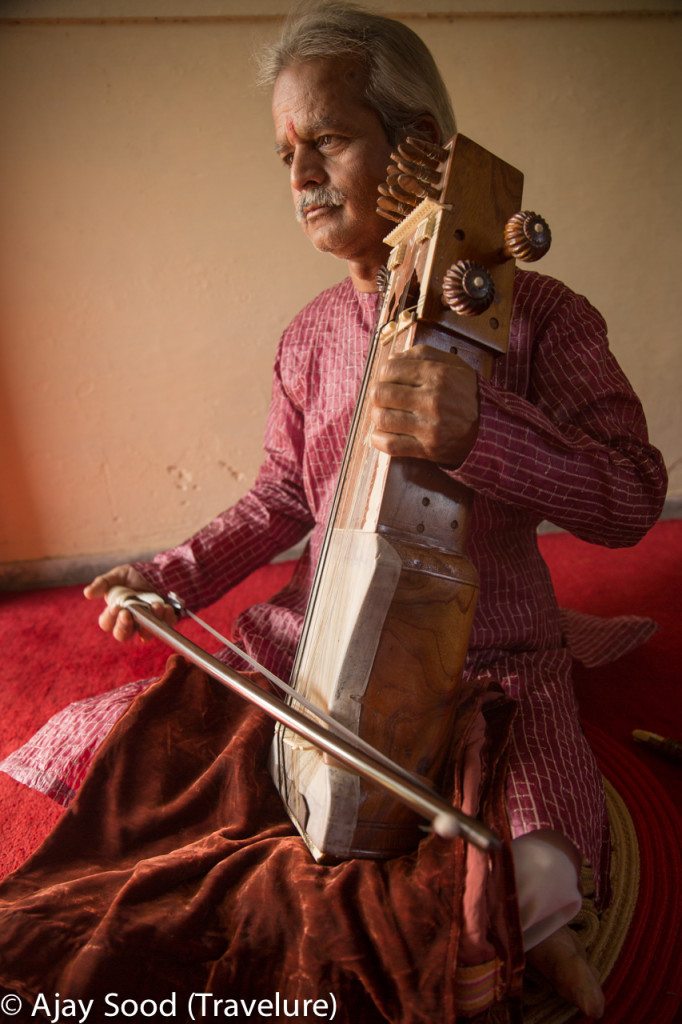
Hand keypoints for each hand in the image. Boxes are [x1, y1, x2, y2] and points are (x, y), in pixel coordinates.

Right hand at [84, 564, 176, 641]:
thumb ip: (103, 583)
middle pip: (122, 635)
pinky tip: (166, 607)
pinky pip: (166, 624)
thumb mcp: (117, 576)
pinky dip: (167, 617)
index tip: (115, 607)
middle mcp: (130, 622)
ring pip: (145, 633)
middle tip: (128, 614)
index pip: (107, 623)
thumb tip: (87, 593)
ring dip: (149, 622)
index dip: (110, 617)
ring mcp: (146, 623)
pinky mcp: (163, 620)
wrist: (155, 573)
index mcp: (115, 613)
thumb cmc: (131, 577)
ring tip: (154, 606)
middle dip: (124, 626)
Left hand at [370, 345, 478, 464]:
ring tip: (384, 415)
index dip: (383, 374)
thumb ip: (423, 355)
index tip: (388, 380)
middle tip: (384, 399)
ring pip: (382, 418)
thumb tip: (393, 357)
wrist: (490, 429)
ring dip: (377, 417)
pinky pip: (390, 444)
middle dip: (377, 396)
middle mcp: (432, 399)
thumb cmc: (468, 394)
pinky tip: (382, 434)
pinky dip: (378, 439)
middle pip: (380, 394)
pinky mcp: (426, 448)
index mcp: (437, 374)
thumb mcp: (454, 365)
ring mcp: (429, 426)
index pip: (390, 369)